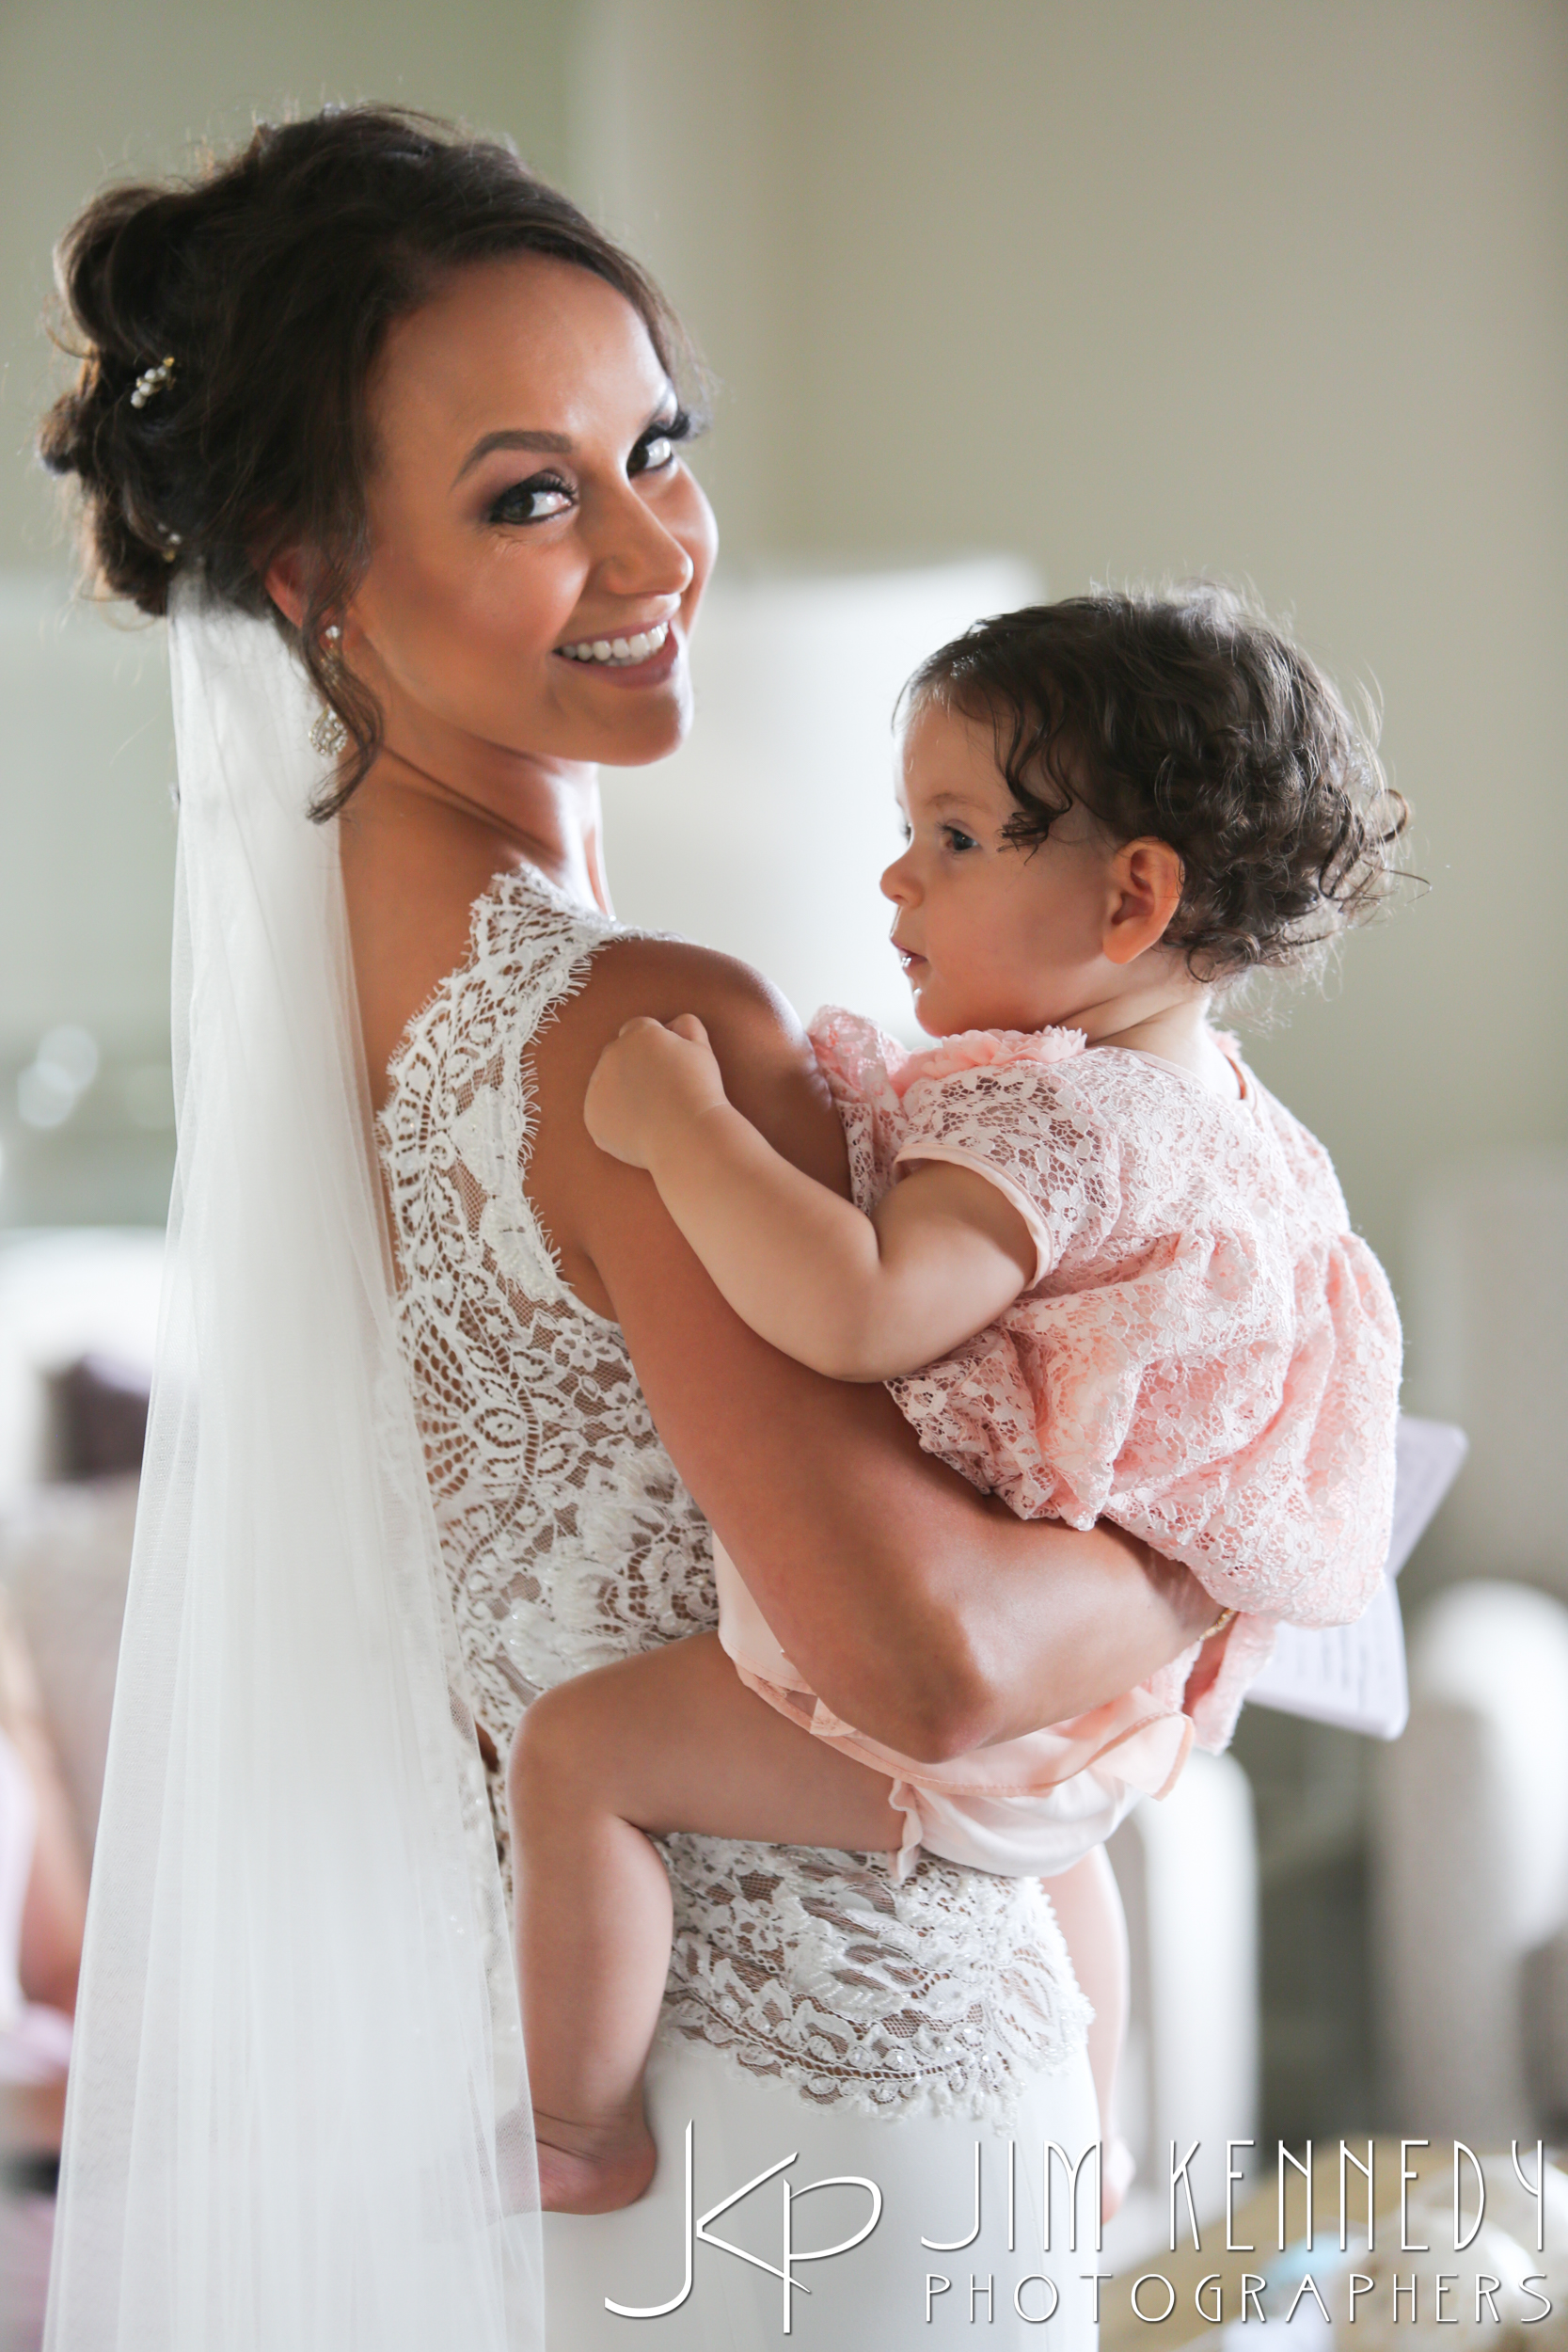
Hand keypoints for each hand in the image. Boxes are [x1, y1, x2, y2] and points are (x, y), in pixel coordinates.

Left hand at [583, 1014, 728, 1168]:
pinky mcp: (593, 1117)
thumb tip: (675, 1025)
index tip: (669, 1067)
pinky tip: (641, 1129)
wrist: (686, 1135)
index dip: (654, 1047)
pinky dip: (617, 1121)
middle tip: (661, 1090)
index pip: (638, 1030)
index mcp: (638, 1034)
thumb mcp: (703, 1049)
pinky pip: (603, 1115)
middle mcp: (611, 1054)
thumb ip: (687, 1027)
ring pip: (607, 1085)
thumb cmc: (700, 1091)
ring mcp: (598, 1086)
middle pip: (618, 1055)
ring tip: (653, 1113)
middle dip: (634, 1066)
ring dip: (623, 1093)